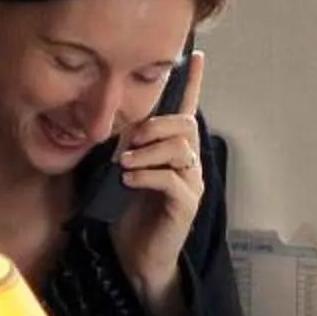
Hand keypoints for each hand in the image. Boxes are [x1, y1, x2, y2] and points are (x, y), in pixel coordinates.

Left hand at [107, 48, 204, 315]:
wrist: (138, 260)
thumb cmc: (130, 216)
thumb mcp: (123, 173)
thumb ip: (126, 149)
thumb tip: (120, 130)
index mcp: (176, 152)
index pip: (189, 110)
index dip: (193, 84)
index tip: (196, 55)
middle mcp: (190, 164)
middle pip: (186, 125)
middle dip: (156, 125)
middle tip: (130, 140)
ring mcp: (191, 185)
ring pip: (179, 150)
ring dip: (147, 152)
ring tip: (124, 165)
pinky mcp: (185, 206)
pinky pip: (171, 179)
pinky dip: (147, 176)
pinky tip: (129, 182)